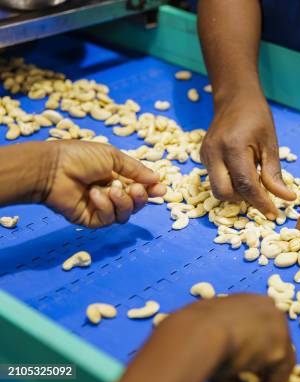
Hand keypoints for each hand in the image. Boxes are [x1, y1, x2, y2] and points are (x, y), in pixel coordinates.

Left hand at [42, 141, 165, 227]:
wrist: (51, 169)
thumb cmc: (79, 157)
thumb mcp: (112, 156)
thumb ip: (136, 169)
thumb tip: (157, 179)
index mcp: (116, 176)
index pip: (140, 187)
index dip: (151, 190)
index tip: (161, 189)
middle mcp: (111, 193)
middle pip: (137, 204)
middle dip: (141, 198)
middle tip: (137, 189)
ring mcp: (101, 208)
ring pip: (126, 214)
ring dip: (123, 202)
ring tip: (111, 189)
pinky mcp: (91, 220)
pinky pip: (109, 219)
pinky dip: (106, 207)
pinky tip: (94, 195)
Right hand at [117, 294, 293, 381]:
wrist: (198, 332)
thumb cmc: (196, 327)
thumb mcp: (211, 329)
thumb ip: (224, 340)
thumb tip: (227, 365)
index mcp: (252, 300)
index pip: (261, 324)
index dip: (255, 345)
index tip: (250, 361)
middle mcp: (271, 309)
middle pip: (274, 337)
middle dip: (264, 357)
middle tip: (257, 376)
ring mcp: (279, 328)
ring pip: (279, 355)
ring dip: (268, 372)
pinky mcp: (280, 350)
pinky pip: (281, 373)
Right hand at [200, 94, 295, 218]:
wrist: (234, 97)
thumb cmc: (257, 117)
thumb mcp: (270, 143)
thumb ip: (274, 173)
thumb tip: (286, 198)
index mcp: (233, 147)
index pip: (246, 185)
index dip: (261, 203)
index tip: (275, 214)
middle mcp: (214, 153)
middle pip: (224, 193)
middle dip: (244, 200)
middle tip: (263, 198)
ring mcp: (205, 155)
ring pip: (218, 189)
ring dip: (237, 193)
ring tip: (255, 182)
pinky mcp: (203, 157)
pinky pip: (216, 180)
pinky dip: (231, 184)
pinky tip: (244, 175)